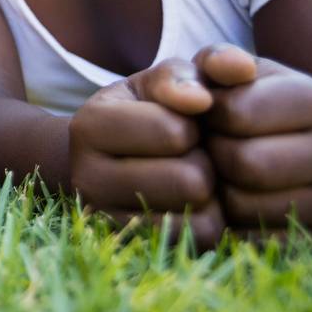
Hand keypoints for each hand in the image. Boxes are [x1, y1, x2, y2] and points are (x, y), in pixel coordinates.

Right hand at [69, 57, 223, 245]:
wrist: (119, 154)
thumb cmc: (157, 107)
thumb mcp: (173, 78)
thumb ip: (207, 64)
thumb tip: (225, 81)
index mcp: (89, 124)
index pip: (173, 132)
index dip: (195, 125)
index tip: (184, 121)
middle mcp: (86, 176)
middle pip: (189, 181)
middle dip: (205, 164)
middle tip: (192, 154)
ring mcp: (106, 219)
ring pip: (195, 217)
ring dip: (211, 196)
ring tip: (194, 177)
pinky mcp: (132, 247)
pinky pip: (196, 242)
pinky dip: (208, 222)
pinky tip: (194, 204)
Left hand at [197, 45, 311, 234]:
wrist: (300, 151)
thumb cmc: (248, 101)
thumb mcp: (234, 72)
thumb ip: (214, 63)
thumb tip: (201, 94)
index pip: (237, 112)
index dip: (208, 114)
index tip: (210, 113)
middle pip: (245, 164)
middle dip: (214, 154)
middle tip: (212, 148)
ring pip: (245, 208)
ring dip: (218, 192)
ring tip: (221, 174)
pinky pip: (252, 243)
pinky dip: (230, 226)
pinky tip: (231, 203)